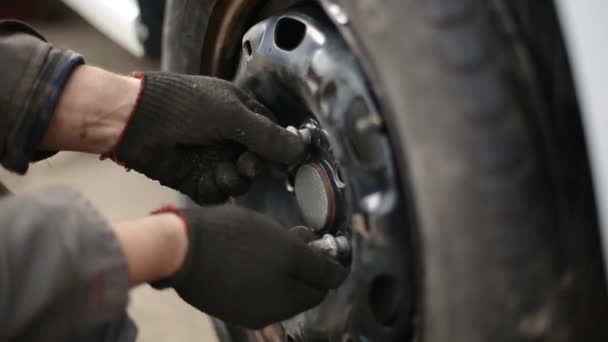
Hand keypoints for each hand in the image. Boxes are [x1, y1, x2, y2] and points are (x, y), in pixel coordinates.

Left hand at [107, 72, 306, 203]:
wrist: (135, 121)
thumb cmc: (183, 106)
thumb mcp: (231, 115)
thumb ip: (267, 136)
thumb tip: (301, 149)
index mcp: (241, 115)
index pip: (271, 137)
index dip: (278, 152)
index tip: (279, 162)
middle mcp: (230, 139)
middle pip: (258, 165)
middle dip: (253, 168)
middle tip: (245, 165)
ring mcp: (213, 160)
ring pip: (240, 183)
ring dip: (234, 180)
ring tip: (221, 171)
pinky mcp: (196, 180)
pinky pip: (217, 194)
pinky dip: (214, 190)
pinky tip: (205, 180)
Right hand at [152, 205, 347, 328]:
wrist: (181, 249)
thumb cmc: (234, 237)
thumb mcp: (280, 238)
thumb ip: (309, 254)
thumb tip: (329, 264)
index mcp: (288, 297)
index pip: (325, 283)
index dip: (330, 262)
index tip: (325, 244)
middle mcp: (272, 312)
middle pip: (303, 290)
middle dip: (307, 268)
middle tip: (298, 240)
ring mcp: (249, 312)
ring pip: (280, 293)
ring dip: (285, 275)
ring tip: (273, 248)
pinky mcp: (229, 309)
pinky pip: (258, 295)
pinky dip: (263, 281)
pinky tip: (252, 261)